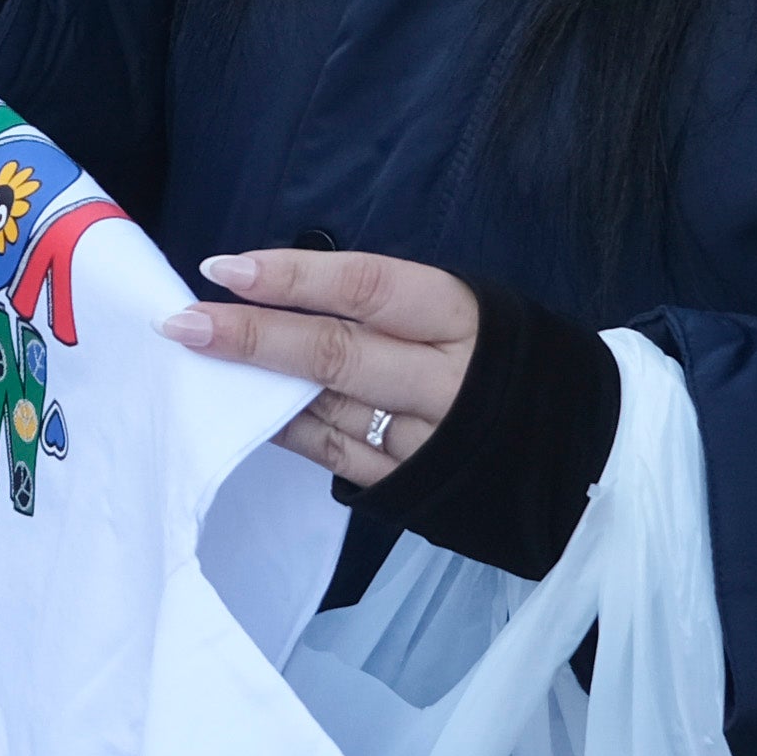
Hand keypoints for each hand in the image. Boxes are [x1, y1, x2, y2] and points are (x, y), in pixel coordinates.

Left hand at [164, 246, 480, 490]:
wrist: (574, 453)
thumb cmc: (502, 360)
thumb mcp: (467, 315)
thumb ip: (388, 309)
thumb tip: (283, 293)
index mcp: (462, 320)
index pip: (368, 288)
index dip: (294, 277)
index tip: (225, 269)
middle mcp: (445, 381)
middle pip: (337, 353)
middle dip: (254, 337)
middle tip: (182, 323)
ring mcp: (426, 440)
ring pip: (328, 408)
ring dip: (258, 386)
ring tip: (195, 363)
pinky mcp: (409, 486)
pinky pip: (335, 454)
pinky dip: (287, 431)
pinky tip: (240, 411)